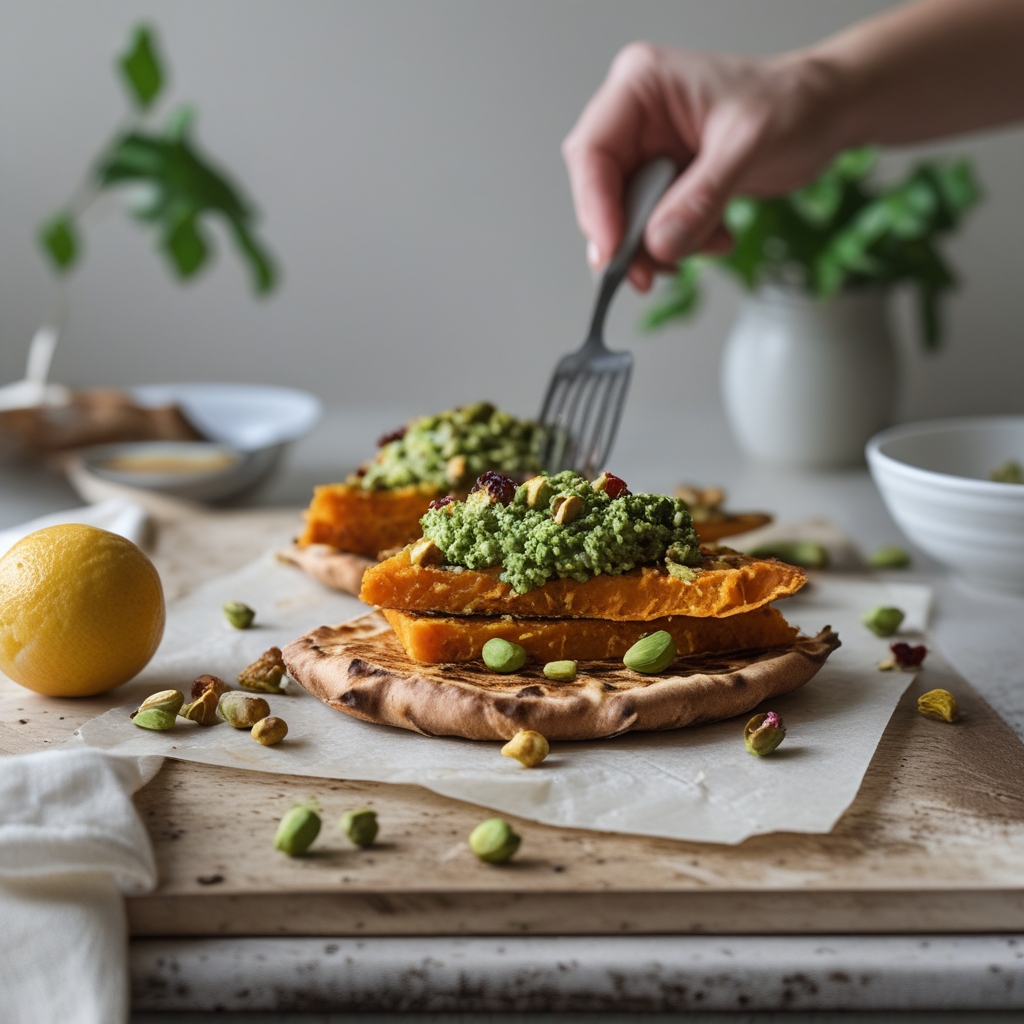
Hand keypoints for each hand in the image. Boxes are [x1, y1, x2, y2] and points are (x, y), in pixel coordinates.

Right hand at [562, 43, 846, 290]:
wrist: (825, 116)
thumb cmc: (793, 105)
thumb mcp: (748, 147)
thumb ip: (700, 198)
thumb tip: (658, 244)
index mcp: (641, 86)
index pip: (591, 152)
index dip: (595, 208)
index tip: (612, 254)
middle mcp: (635, 119)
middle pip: (599, 192)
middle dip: (628, 238)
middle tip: (649, 273)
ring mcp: (647, 152)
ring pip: (623, 218)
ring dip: (660, 247)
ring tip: (709, 241)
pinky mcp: (663, 183)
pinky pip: (651, 230)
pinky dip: (679, 246)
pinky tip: (716, 236)